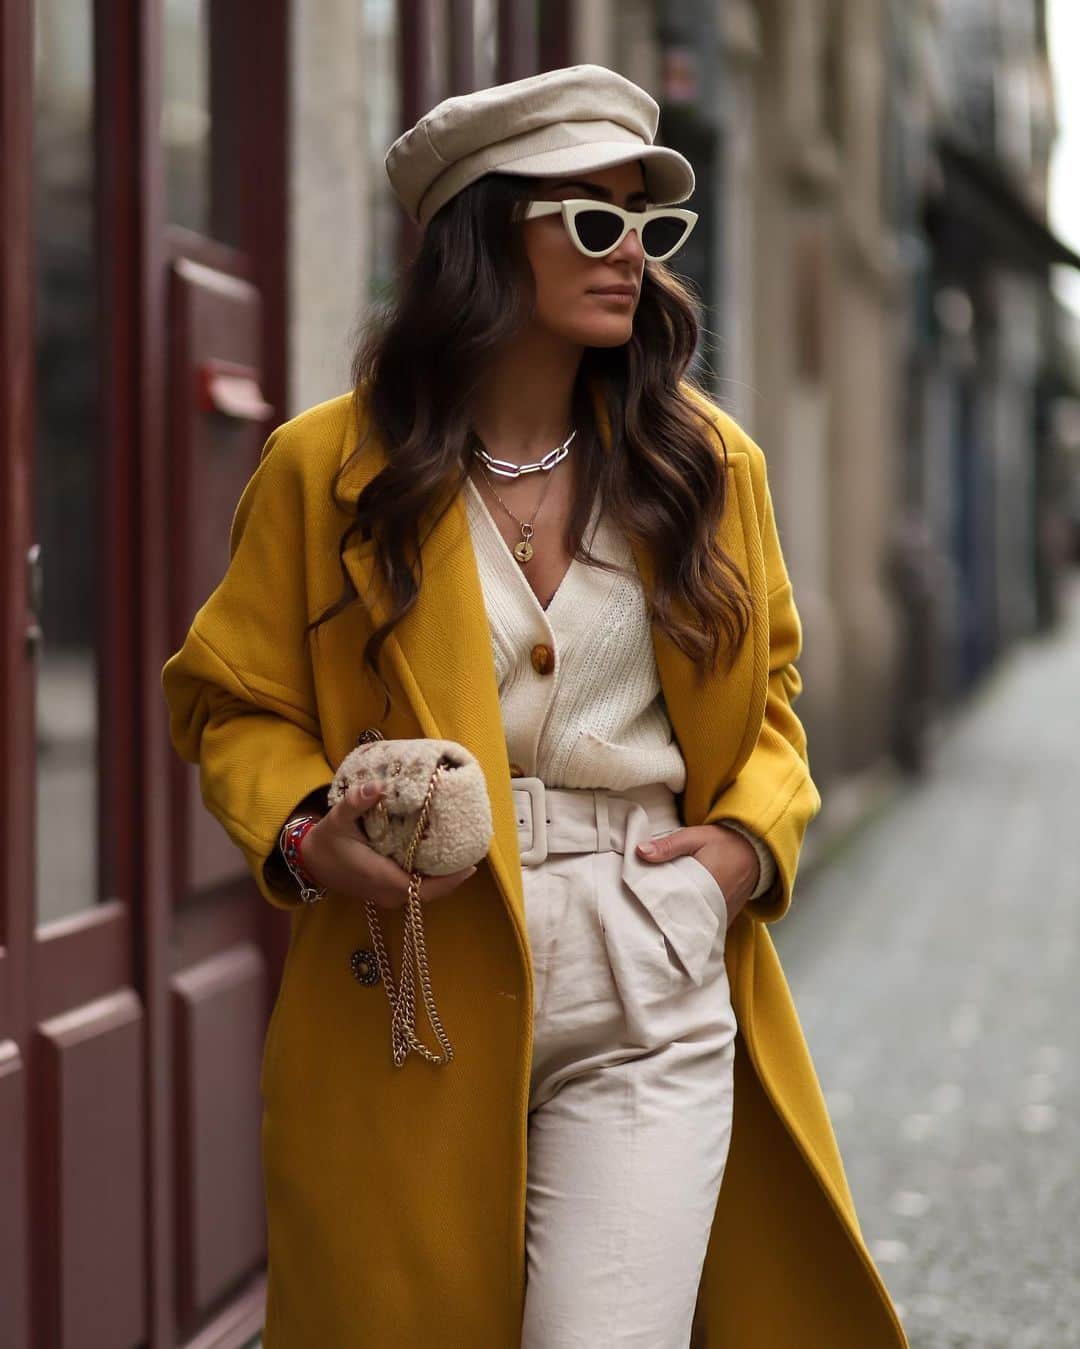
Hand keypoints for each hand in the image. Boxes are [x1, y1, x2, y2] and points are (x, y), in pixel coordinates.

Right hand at [302, 782, 478, 909]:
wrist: (311, 863)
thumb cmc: (326, 842)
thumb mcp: (338, 819)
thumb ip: (357, 802)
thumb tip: (378, 786)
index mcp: (381, 878)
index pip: (424, 888)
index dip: (450, 879)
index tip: (472, 864)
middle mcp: (388, 893)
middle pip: (432, 892)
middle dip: (454, 875)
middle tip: (474, 851)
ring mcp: (388, 896)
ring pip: (426, 892)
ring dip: (445, 876)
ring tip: (464, 852)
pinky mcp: (387, 893)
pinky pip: (417, 889)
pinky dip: (433, 878)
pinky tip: (443, 858)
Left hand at [635, 823, 759, 926]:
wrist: (755, 852)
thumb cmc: (723, 843)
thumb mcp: (695, 837)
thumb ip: (668, 845)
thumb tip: (640, 851)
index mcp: (704, 884)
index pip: (673, 904)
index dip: (655, 908)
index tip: (639, 909)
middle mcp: (714, 906)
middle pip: (681, 921)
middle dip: (662, 921)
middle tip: (642, 919)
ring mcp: (721, 917)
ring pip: (692, 928)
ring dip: (676, 926)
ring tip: (656, 924)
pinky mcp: (725, 920)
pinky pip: (704, 929)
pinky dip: (691, 927)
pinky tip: (676, 923)